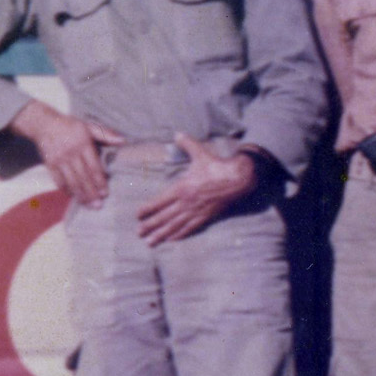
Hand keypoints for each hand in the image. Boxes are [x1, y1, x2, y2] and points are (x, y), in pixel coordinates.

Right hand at [10, 99, 123, 206]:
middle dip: (91, 193)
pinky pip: (59, 181)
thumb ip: (106, 134)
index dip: (100, 181)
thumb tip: (123, 141)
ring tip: (89, 205)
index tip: (106, 193)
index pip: (93, 167)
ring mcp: (59, 160)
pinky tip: (74, 197)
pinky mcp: (50, 165)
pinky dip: (67, 191)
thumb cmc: (70, 126)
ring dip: (80, 195)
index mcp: (82, 144)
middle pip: (83, 177)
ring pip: (71, 182)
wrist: (44, 124)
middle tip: (99, 205)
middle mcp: (71, 154)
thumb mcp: (89, 126)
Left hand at [136, 133, 257, 245]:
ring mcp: (196, 211)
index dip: (148, 209)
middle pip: (164, 216)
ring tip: (150, 242)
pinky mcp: (206, 217)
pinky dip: (180, 234)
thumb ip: (187, 144)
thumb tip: (177, 134)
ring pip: (175, 225)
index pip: (160, 201)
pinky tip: (171, 240)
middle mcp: (187, 202)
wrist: (238, 179)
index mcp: (182, 187)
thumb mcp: (201, 153)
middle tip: (139, 233)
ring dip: (161, 234)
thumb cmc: (217, 166)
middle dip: (150, 225)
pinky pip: (190, 228)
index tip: (138, 215)